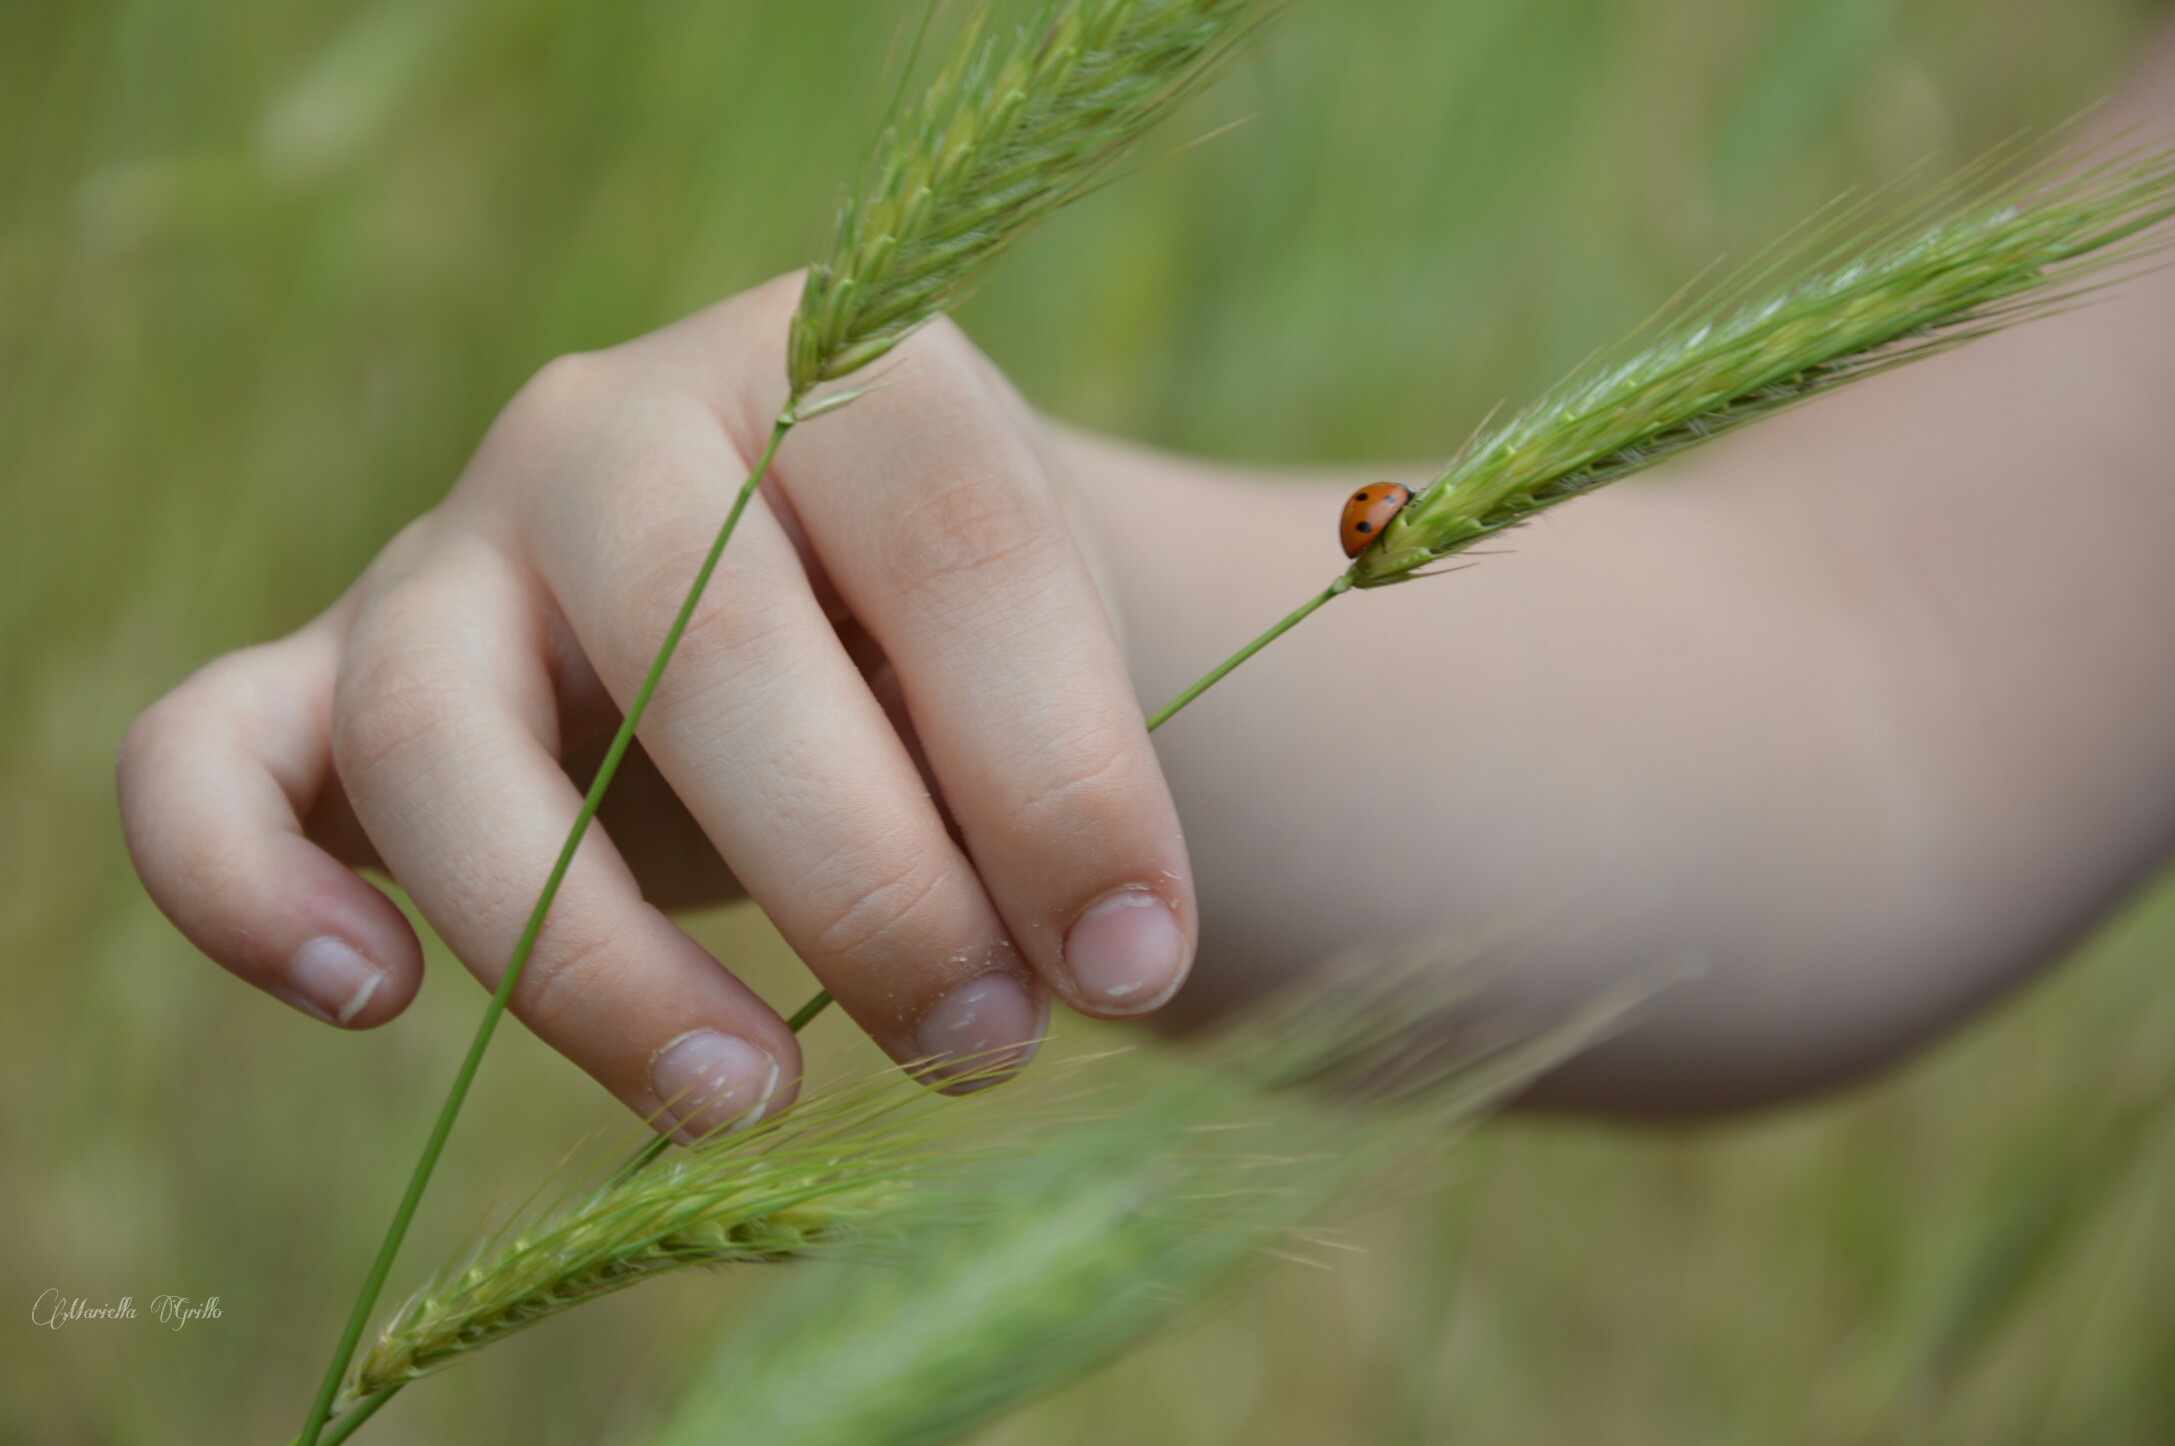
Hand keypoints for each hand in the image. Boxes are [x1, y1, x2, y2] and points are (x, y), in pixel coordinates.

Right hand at [117, 274, 1195, 1136]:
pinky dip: (244, 883)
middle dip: (862, 879)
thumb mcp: (1052, 679)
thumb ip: (1058, 789)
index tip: (1135, 968)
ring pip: (433, 726)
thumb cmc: (961, 654)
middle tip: (982, 1041)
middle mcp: (616, 427)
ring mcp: (451, 543)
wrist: (834, 609)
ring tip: (754, 1100)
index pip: (957, 546)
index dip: (1062, 775)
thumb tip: (1089, 978)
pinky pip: (203, 759)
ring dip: (591, 955)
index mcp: (840, 374)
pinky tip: (371, 999)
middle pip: (699, 634)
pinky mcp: (327, 672)